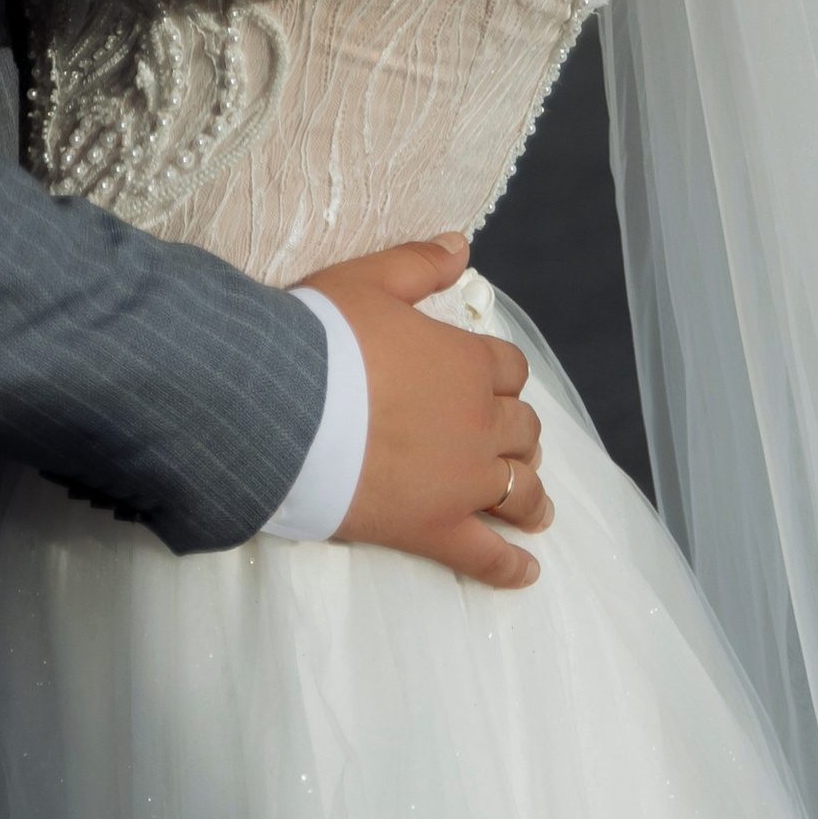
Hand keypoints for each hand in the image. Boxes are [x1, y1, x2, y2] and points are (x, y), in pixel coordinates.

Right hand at [304, 234, 552, 589]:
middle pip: (522, 430)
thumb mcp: (369, 281)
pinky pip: (487, 556)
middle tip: (512, 446)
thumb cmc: (320, 338)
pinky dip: (510, 566)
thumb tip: (462, 245)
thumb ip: (420, 263)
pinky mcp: (434, 528)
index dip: (503, 377)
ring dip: (531, 497)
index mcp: (466, 363)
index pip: (509, 370)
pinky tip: (526, 573)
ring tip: (535, 510)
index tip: (494, 387)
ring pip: (520, 490)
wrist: (282, 405)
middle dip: (520, 435)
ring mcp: (462, 481)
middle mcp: (478, 422)